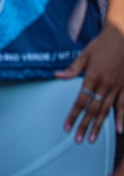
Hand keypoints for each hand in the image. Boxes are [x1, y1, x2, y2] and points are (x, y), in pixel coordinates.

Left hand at [58, 23, 123, 142]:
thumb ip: (73, 68)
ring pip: (107, 111)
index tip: (67, 127)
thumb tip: (57, 76)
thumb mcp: (84, 54)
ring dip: (99, 126)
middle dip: (84, 126)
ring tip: (93, 138)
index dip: (73, 116)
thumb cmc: (102, 44)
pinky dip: (122, 118)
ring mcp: (117, 87)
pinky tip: (120, 130)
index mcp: (92, 77)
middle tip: (78, 140)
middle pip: (92, 110)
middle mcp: (104, 85)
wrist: (123, 35)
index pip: (80, 102)